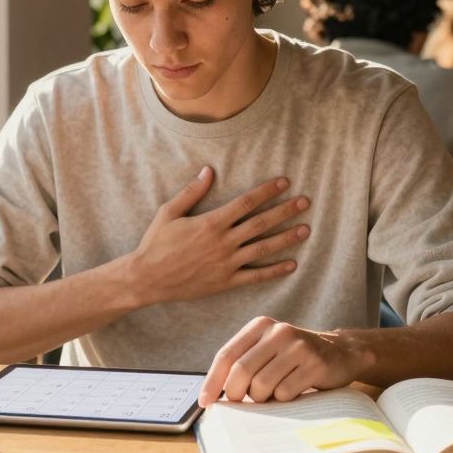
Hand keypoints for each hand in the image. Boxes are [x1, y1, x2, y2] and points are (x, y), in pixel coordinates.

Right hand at [126, 167, 309, 306]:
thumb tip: (209, 170)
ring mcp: (226, 263)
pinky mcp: (225, 282)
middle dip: (285, 211)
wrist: (147, 278)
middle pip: (261, 223)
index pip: (247, 202)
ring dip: (286, 238)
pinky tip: (291, 264)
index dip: (267, 191)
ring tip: (305, 229)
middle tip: (305, 202)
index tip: (285, 182)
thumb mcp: (170, 212)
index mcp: (211, 222)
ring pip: (263, 248)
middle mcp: (223, 242)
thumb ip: (192, 192)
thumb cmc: (156, 243)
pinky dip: (274, 271)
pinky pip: (255, 276)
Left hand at [198, 317, 374, 406]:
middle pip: (241, 372)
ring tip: (274, 394)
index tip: (205, 402)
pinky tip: (293, 392)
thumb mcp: (268, 350)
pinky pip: (285, 393)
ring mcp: (298, 346)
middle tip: (242, 403)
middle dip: (237, 394)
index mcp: (260, 326)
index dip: (213, 381)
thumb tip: (214, 394)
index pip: (227, 355)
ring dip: (263, 399)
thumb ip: (244, 363)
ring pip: (262, 385)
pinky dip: (284, 400)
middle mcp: (278, 331)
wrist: (341, 352)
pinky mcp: (315, 363)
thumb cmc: (295, 358)